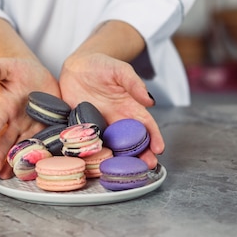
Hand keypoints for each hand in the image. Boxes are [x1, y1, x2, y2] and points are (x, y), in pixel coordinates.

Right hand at [0, 57, 59, 178]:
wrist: (37, 76)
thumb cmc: (19, 71)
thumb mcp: (7, 66)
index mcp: (5, 108)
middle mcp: (15, 123)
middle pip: (5, 141)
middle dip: (0, 154)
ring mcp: (30, 129)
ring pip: (21, 148)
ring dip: (15, 162)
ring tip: (11, 177)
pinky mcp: (46, 130)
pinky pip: (43, 145)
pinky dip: (41, 156)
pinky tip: (39, 170)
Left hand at [59, 52, 163, 168]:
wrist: (76, 67)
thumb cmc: (100, 65)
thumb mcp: (119, 70)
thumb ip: (133, 83)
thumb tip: (149, 100)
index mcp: (129, 108)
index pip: (146, 126)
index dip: (154, 137)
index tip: (159, 149)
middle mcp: (117, 121)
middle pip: (132, 142)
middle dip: (141, 155)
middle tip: (146, 167)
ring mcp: (101, 126)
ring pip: (113, 147)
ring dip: (119, 160)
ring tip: (123, 171)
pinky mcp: (84, 129)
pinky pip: (90, 143)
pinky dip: (95, 154)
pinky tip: (97, 164)